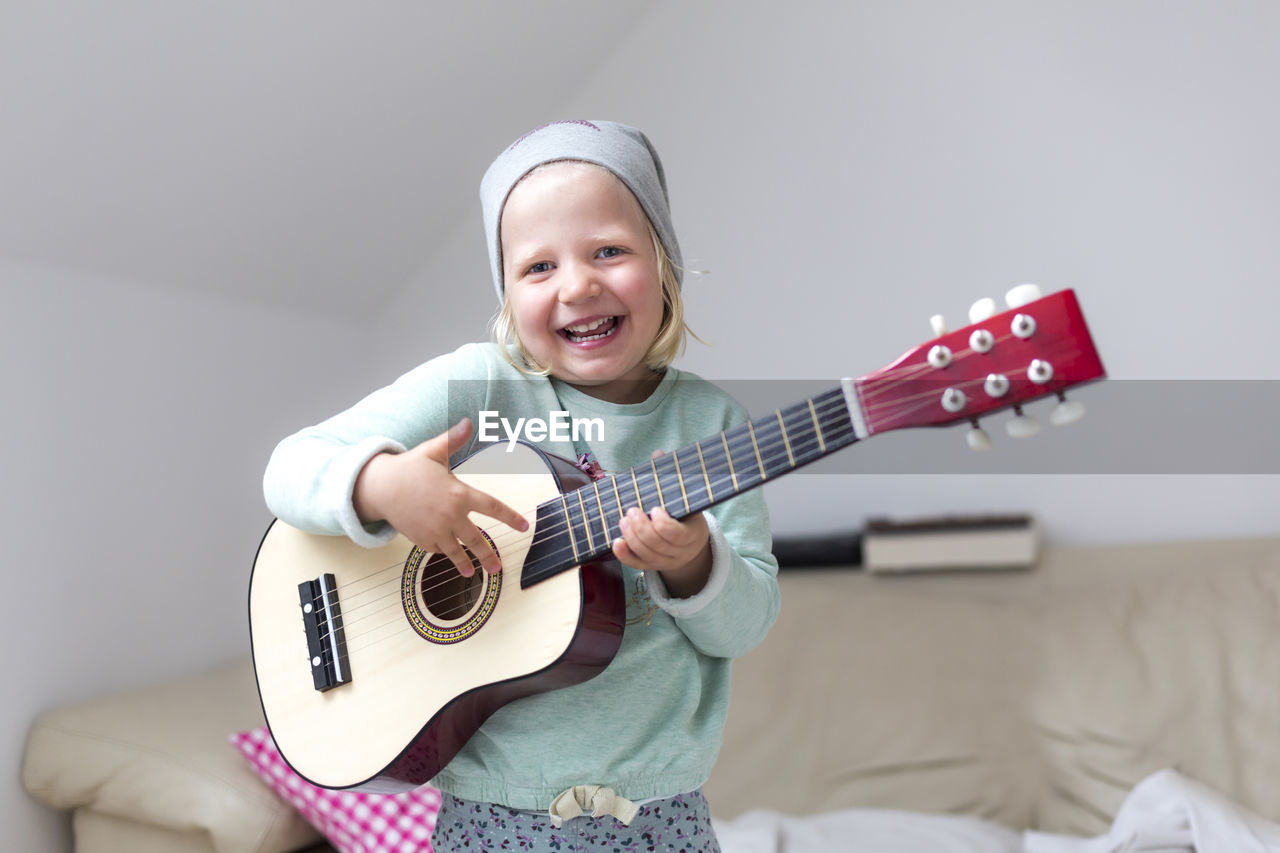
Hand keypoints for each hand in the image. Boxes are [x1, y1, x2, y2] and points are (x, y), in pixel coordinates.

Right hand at [353, 418, 528, 575]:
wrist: (380, 487)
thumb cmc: (409, 468)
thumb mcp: (433, 451)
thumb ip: (453, 440)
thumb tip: (468, 422)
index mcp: (459, 494)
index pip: (492, 507)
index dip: (510, 517)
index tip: (524, 526)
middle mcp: (450, 516)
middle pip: (476, 540)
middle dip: (488, 555)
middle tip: (498, 568)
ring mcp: (435, 530)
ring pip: (456, 551)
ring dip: (466, 564)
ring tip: (477, 574)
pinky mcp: (421, 539)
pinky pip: (438, 549)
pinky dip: (444, 552)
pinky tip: (449, 554)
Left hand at [611, 450, 712, 596]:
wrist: (690, 543)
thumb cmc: (684, 514)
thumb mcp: (685, 498)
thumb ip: (671, 478)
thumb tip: (658, 454)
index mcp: (693, 533)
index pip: (678, 535)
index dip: (664, 525)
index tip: (655, 509)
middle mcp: (680, 552)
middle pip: (658, 545)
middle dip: (642, 528)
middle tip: (632, 511)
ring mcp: (665, 561)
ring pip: (647, 555)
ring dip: (632, 537)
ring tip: (623, 520)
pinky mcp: (651, 566)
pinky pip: (637, 564)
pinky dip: (625, 555)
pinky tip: (616, 542)